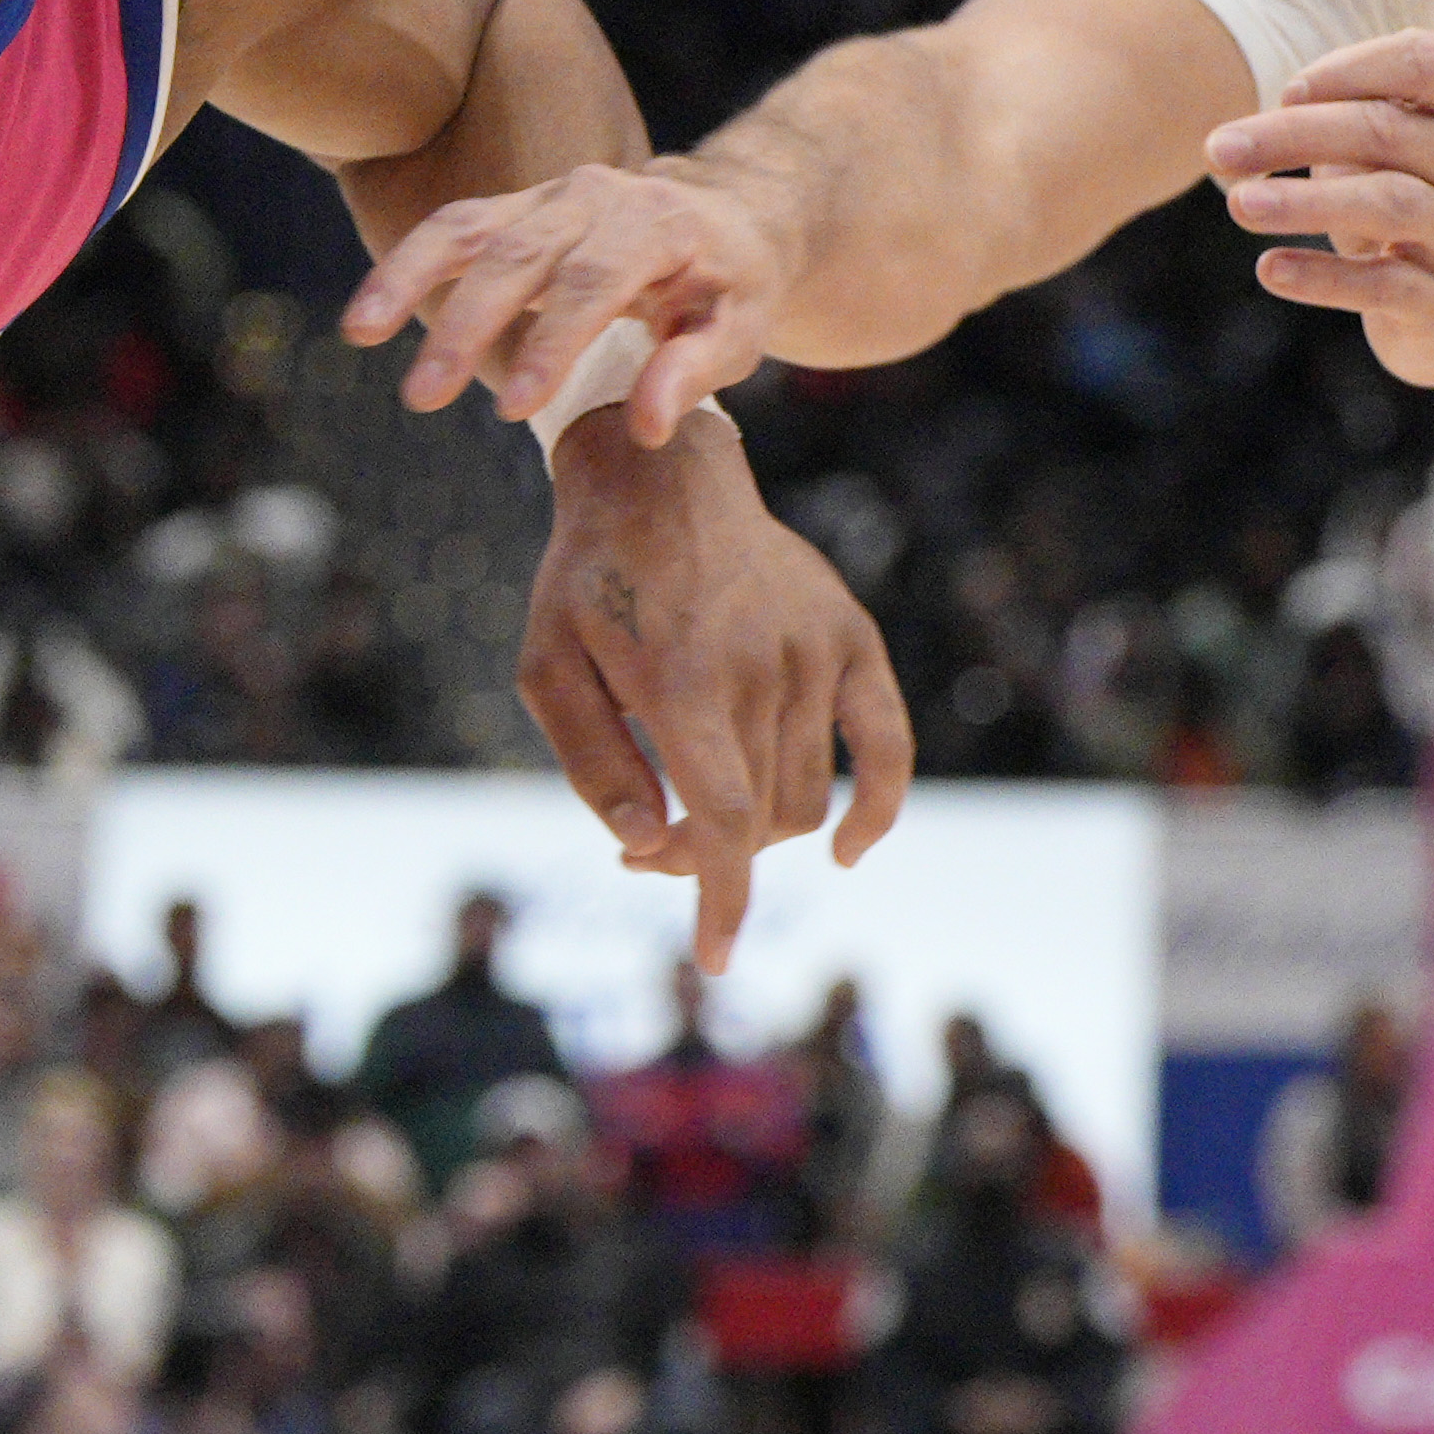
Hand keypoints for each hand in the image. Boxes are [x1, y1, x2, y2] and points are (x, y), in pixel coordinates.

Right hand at [343, 155, 804, 443]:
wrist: (724, 215)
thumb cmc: (730, 286)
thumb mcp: (738, 329)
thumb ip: (693, 372)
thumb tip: (645, 427)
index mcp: (659, 222)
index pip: (596, 282)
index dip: (552, 343)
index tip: (514, 407)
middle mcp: (597, 196)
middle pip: (520, 256)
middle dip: (468, 325)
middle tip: (424, 396)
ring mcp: (547, 197)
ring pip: (468, 230)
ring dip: (409, 279)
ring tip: (360, 332)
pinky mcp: (513, 208)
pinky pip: (450, 230)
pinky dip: (404, 267)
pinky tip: (366, 318)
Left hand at [528, 421, 910, 972]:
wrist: (659, 475)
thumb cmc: (589, 580)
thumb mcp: (547, 667)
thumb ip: (593, 763)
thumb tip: (644, 846)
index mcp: (684, 677)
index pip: (722, 819)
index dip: (720, 898)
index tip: (715, 958)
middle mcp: (762, 666)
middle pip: (756, 820)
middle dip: (701, 858)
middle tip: (645, 850)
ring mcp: (816, 650)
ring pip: (803, 796)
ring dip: (753, 835)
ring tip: (688, 820)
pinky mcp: (851, 637)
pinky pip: (886, 743)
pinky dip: (874, 805)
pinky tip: (846, 849)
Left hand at [1211, 34, 1433, 391]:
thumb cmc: (1406, 199)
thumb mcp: (1385, 148)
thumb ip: (1338, 118)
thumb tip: (1261, 128)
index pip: (1422, 61)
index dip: (1350, 68)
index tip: (1287, 92)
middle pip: (1386, 132)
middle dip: (1294, 135)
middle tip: (1220, 149)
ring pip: (1388, 204)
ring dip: (1305, 202)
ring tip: (1239, 203)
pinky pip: (1380, 285)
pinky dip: (1320, 276)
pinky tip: (1270, 268)